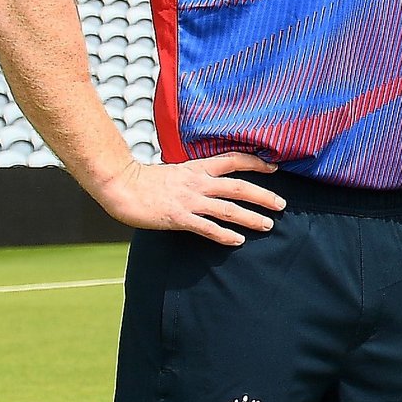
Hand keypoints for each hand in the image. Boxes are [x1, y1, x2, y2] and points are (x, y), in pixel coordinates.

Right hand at [93, 153, 283, 245]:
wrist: (120, 185)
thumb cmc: (144, 180)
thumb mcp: (176, 171)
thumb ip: (195, 176)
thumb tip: (211, 181)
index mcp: (197, 168)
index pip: (233, 160)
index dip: (256, 163)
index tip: (274, 167)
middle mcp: (198, 182)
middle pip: (239, 187)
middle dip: (263, 196)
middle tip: (281, 204)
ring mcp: (189, 200)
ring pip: (229, 209)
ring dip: (251, 218)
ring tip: (267, 225)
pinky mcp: (179, 217)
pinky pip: (207, 228)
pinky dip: (224, 235)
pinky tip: (237, 241)